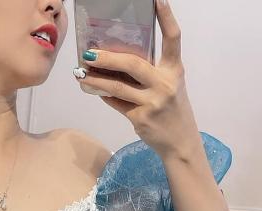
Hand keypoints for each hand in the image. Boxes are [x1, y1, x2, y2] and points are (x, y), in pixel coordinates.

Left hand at [78, 0, 198, 158]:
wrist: (180, 142)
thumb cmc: (171, 109)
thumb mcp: (169, 85)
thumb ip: (150, 72)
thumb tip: (117, 59)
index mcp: (175, 70)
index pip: (173, 38)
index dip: (166, 17)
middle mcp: (165, 83)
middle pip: (133, 64)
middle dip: (108, 58)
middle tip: (90, 53)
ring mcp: (153, 102)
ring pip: (118, 87)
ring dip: (97, 80)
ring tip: (81, 73)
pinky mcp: (141, 119)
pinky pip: (117, 103)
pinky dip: (103, 96)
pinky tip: (92, 89)